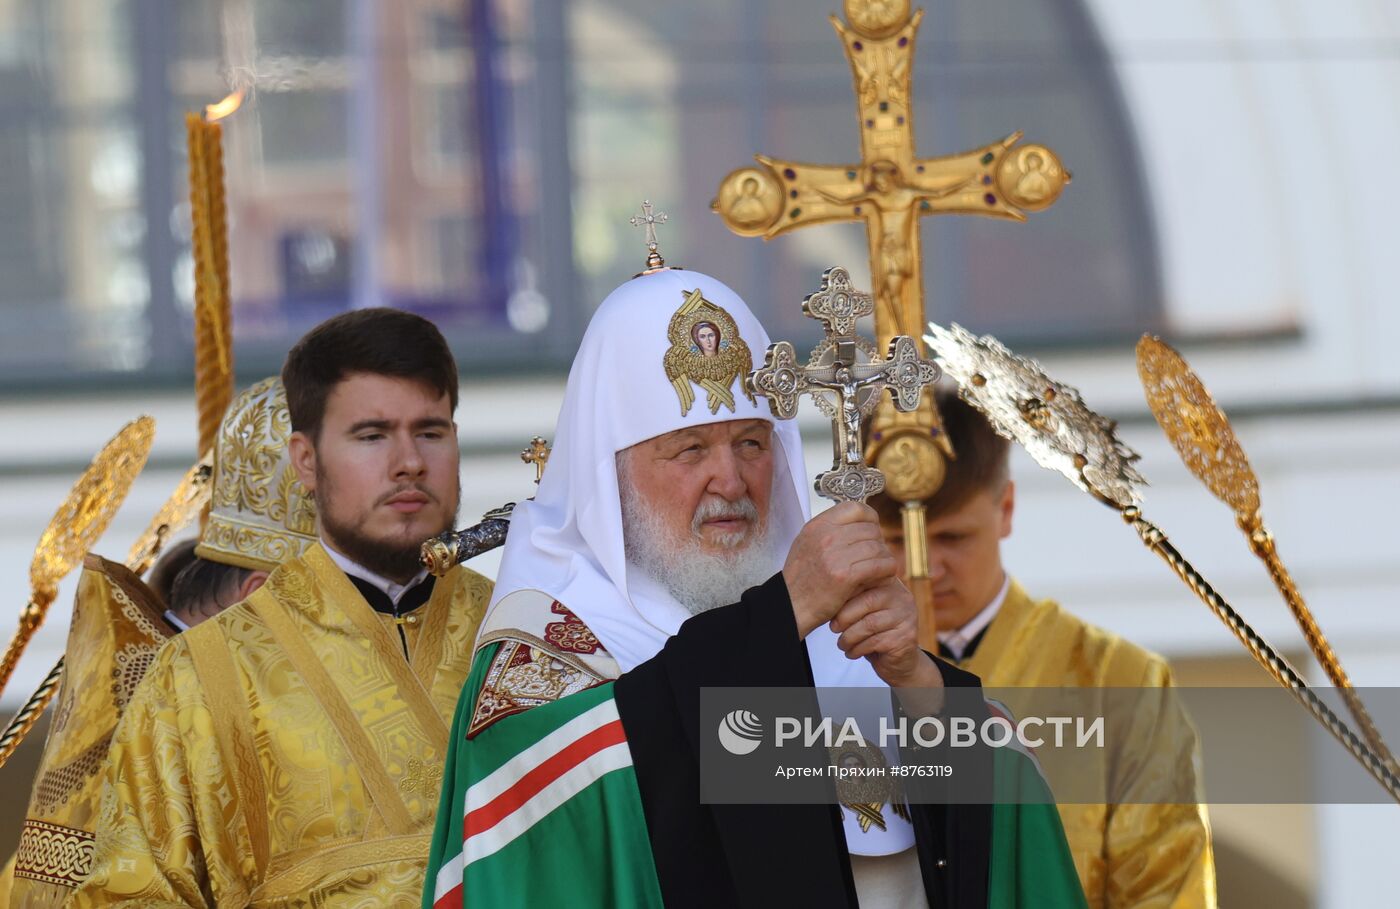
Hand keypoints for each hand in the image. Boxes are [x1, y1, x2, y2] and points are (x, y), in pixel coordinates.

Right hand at [783, 502, 895, 637]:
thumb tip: (860, 520)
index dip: (870, 518)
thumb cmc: (802, 577)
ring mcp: (836, 556)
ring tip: (881, 567)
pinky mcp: (846, 576)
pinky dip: (887, 570)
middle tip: (876, 555)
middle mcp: (826, 536)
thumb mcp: (807, 543)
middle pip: (870, 529)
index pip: (855, 508)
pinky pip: (880, 565)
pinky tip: (885, 575)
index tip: (872, 530)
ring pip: (877, 547)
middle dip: (878, 542)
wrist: (791, 606)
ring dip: (884, 557)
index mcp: (818, 525)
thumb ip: (830, 530)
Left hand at [830, 577, 942, 689]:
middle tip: (833, 628)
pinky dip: (858, 649)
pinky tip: (852, 652)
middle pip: (867, 601)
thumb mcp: (863, 610)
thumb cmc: (874, 631)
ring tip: (842, 644)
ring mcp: (907, 617)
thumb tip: (828, 592)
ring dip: (849, 637)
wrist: (898, 661)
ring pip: (870, 624)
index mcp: (890, 583)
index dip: (844, 593)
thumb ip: (852, 597)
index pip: (865, 580)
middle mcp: (902, 597)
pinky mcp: (906, 637)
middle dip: (844, 616)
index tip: (829, 606)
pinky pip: (875, 642)